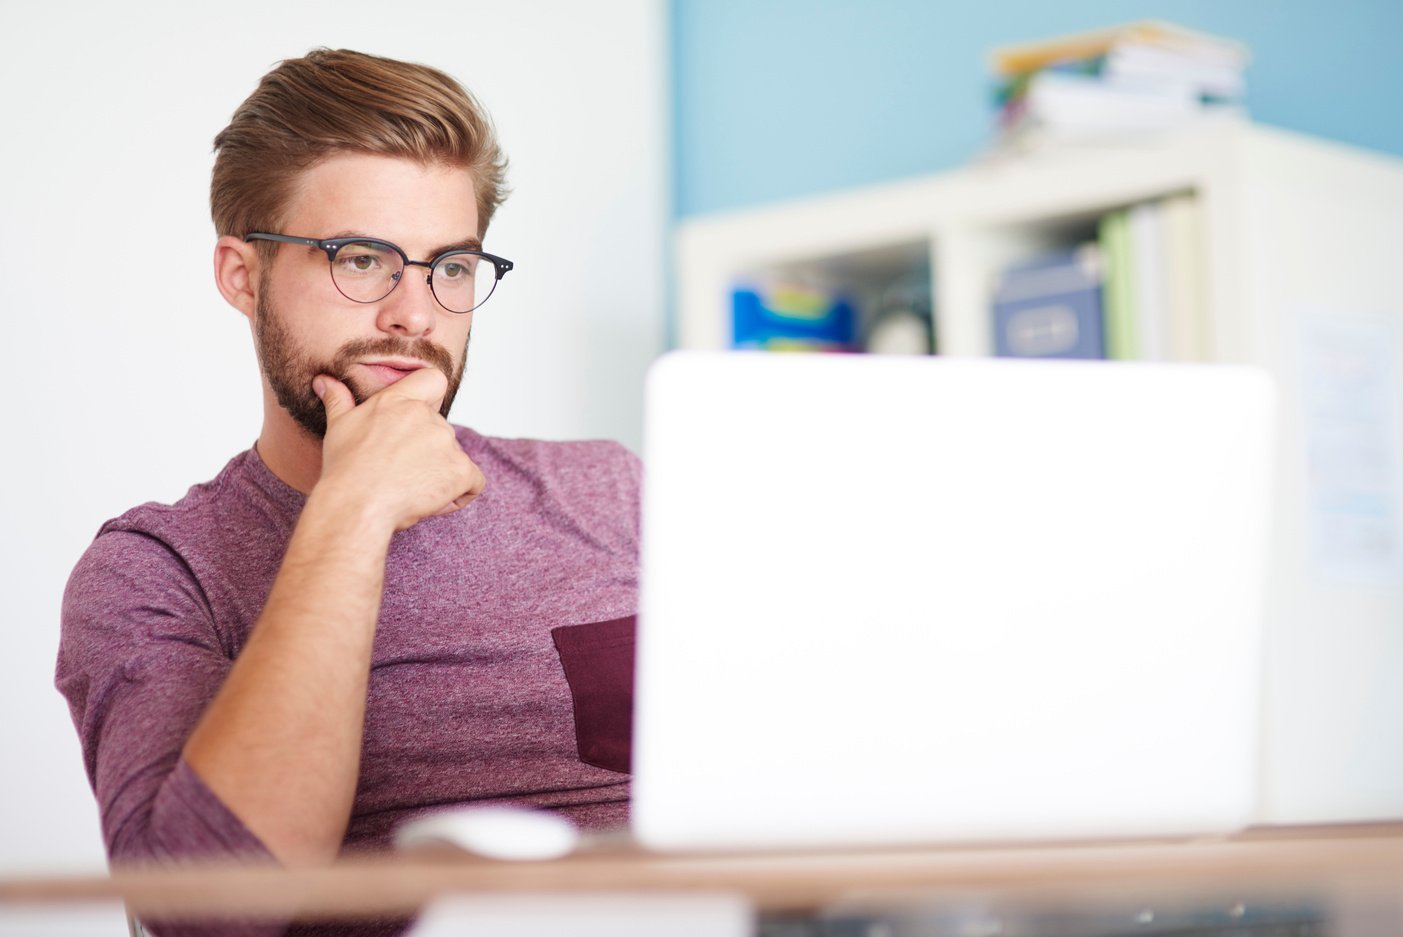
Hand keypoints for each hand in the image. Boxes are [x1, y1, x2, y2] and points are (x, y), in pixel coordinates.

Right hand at [312, 369, 484, 531]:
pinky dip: (459, 494)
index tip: (418, 425)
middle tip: (398, 475)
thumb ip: (338, 400)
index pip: (434, 380)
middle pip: (441, 432)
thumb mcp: (338, 427)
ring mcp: (446, 441)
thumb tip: (324, 381)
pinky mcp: (460, 469)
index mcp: (398, 400)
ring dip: (439, 477)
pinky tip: (432, 502)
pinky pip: (473, 482)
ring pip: (454, 459)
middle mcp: (426, 416)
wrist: (355, 503)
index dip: (433, 400)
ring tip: (408, 491)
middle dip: (427, 454)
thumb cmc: (345, 468)